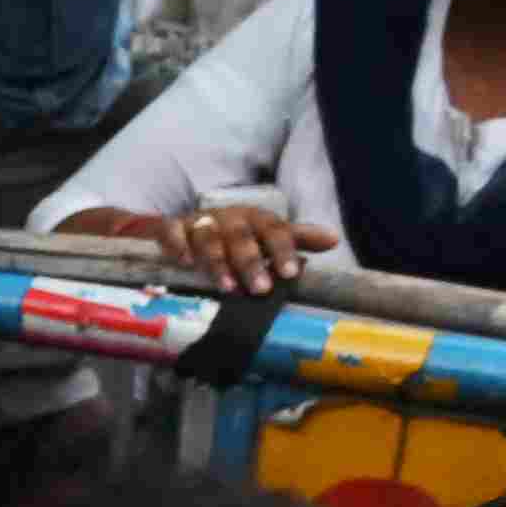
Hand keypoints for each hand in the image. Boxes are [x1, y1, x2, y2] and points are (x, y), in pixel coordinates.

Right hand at [156, 204, 335, 293]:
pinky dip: (177, 244)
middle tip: (262, 289)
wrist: (191, 223)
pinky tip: (184, 262)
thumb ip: (296, 239)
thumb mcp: (266, 235)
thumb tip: (334, 239)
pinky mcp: (172, 228)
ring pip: (208, 238)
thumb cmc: (237, 235)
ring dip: (217, 262)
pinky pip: (171, 231)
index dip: (283, 249)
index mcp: (255, 218)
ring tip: (228, 288)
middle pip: (241, 236)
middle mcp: (228, 218)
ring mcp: (199, 222)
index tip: (291, 274)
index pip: (273, 229)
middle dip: (251, 262)